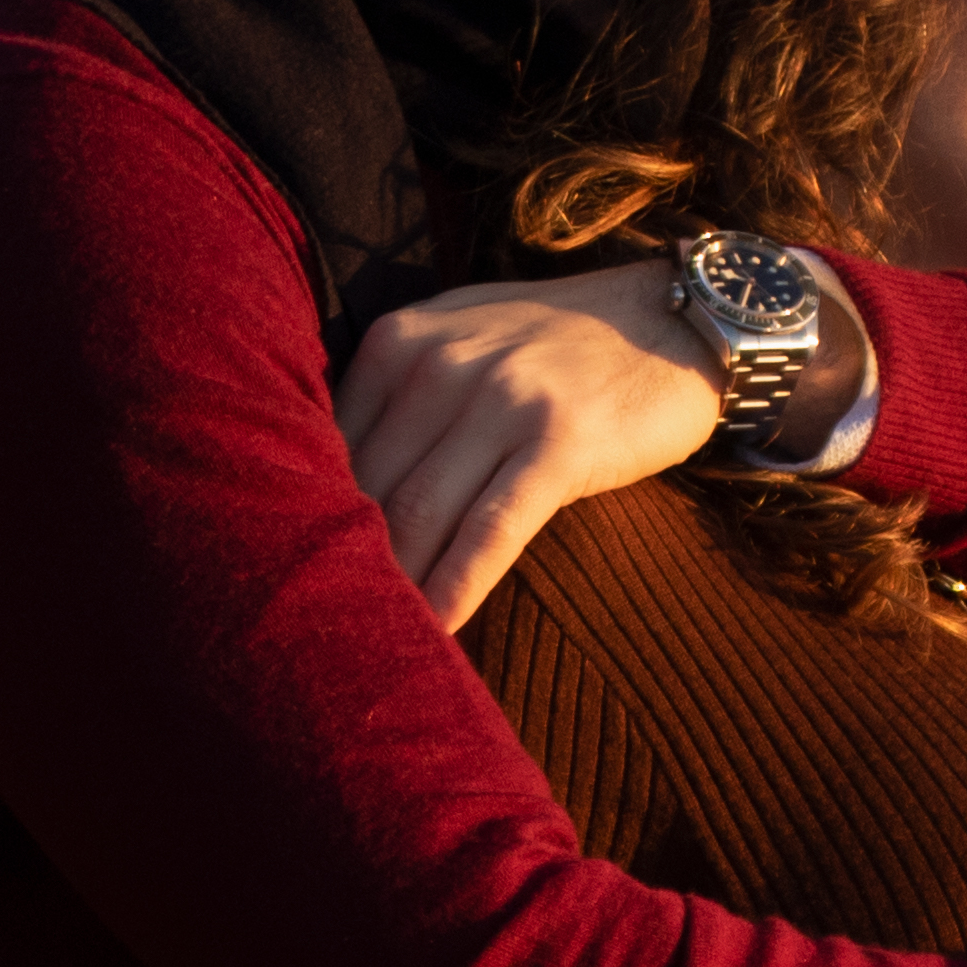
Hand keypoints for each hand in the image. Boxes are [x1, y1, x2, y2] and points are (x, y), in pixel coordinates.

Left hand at [334, 262, 866, 629]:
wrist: (678, 320)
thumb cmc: (566, 344)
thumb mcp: (466, 337)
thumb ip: (399, 389)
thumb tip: (329, 475)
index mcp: (402, 341)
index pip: (328, 444)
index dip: (304, 518)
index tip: (288, 576)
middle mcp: (440, 366)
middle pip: (365, 487)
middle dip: (337, 561)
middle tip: (312, 626)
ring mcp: (500, 402)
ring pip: (418, 514)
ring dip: (390, 587)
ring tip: (365, 646)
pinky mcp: (557, 443)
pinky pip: (490, 532)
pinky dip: (456, 588)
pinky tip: (437, 633)